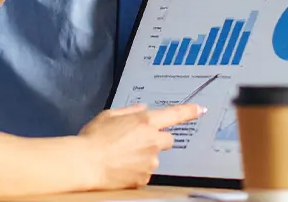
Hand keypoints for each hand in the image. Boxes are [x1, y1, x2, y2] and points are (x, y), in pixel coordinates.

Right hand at [77, 103, 203, 189]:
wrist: (87, 163)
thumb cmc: (94, 137)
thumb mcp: (109, 115)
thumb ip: (129, 111)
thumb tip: (142, 109)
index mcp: (145, 121)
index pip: (174, 114)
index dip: (190, 111)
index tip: (201, 109)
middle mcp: (152, 141)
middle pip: (167, 139)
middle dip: (157, 139)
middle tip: (137, 141)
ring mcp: (150, 161)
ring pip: (154, 157)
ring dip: (144, 155)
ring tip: (122, 155)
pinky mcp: (145, 178)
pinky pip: (145, 172)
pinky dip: (137, 170)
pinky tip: (122, 167)